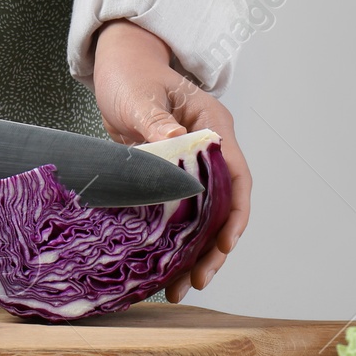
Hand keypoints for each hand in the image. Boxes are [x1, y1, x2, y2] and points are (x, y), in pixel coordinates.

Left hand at [91, 20, 251, 302]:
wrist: (118, 67)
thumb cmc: (132, 75)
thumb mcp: (141, 96)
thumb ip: (158, 120)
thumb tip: (178, 141)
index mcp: (213, 126)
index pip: (237, 176)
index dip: (234, 214)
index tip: (224, 244)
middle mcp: (209, 150)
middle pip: (223, 207)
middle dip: (214, 248)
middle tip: (198, 281)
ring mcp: (191, 165)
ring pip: (202, 217)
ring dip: (193, 253)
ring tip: (179, 289)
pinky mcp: (170, 177)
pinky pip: (178, 214)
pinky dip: (172, 241)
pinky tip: (161, 267)